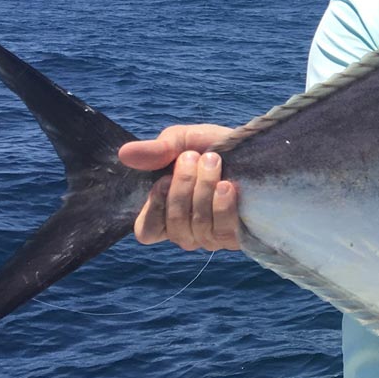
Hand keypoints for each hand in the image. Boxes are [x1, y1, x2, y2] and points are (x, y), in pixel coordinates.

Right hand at [120, 124, 240, 250]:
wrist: (254, 149)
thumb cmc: (213, 147)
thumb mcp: (182, 141)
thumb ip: (155, 150)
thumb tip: (124, 154)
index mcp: (166, 213)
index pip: (146, 231)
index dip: (154, 208)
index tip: (164, 179)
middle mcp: (186, 230)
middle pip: (174, 224)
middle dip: (184, 186)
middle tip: (195, 157)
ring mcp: (211, 236)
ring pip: (197, 226)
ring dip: (204, 189)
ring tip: (214, 161)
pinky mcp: (235, 236)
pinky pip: (222, 231)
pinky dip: (222, 206)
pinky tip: (227, 186)